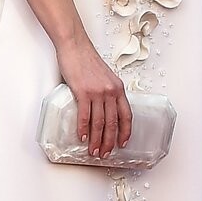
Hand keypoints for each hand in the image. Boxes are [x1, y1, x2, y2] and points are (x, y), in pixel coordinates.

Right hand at [57, 34, 130, 159]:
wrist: (75, 46)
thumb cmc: (86, 60)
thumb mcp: (105, 77)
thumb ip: (107, 92)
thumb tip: (103, 108)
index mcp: (118, 88)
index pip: (126, 115)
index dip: (125, 132)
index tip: (123, 143)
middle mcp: (110, 91)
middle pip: (113, 123)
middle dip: (109, 141)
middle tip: (105, 153)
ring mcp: (97, 92)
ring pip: (99, 122)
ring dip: (96, 139)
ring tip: (93, 150)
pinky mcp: (83, 92)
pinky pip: (85, 115)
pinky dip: (84, 128)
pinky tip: (82, 137)